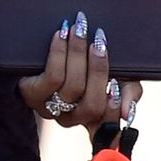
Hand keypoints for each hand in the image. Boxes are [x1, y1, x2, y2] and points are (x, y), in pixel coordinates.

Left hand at [18, 11, 142, 136]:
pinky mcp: (32, 95)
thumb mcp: (116, 76)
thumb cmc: (85, 65)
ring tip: (80, 29)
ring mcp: (50, 109)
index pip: (108, 132)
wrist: (36, 52)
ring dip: (78, 54)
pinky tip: (61, 35)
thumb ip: (129, 91)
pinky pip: (52, 76)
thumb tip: (127, 113)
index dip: (114, 115)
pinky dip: (59, 53)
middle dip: (99, 70)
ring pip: (72, 87)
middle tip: (100, 42)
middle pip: (92, 105)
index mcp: (93, 118)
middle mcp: (71, 119)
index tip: (118, 87)